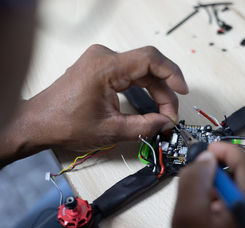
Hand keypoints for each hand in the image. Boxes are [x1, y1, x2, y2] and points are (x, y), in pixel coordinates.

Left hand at [1, 45, 187, 165]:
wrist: (39, 122)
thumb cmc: (64, 123)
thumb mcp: (110, 130)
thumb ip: (144, 126)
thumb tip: (166, 123)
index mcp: (105, 67)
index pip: (150, 59)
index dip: (172, 73)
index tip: (183, 91)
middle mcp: (104, 58)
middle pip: (148, 67)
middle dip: (165, 92)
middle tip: (170, 115)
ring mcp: (102, 61)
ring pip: (141, 71)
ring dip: (156, 91)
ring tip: (163, 114)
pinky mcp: (101, 68)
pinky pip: (131, 73)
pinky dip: (144, 88)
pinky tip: (151, 103)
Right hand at [171, 142, 244, 227]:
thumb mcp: (186, 218)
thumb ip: (194, 179)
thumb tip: (207, 159)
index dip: (226, 151)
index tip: (208, 151)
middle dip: (227, 174)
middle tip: (204, 186)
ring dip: (234, 190)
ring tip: (212, 209)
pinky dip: (243, 204)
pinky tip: (224, 220)